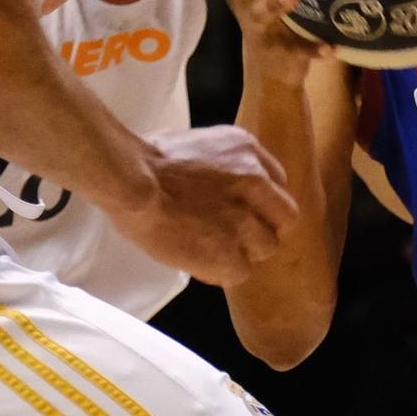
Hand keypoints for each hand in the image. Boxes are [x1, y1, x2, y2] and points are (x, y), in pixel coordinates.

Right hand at [109, 126, 298, 286]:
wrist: (132, 182)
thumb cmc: (148, 160)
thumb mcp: (200, 143)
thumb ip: (225, 164)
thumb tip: (223, 183)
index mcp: (248, 151)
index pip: (277, 186)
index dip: (261, 204)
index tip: (245, 212)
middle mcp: (256, 182)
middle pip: (283, 218)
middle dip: (263, 228)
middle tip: (235, 235)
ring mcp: (246, 219)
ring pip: (266, 247)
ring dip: (242, 252)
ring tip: (212, 249)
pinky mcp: (231, 252)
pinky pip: (240, 272)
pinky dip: (220, 272)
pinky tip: (199, 263)